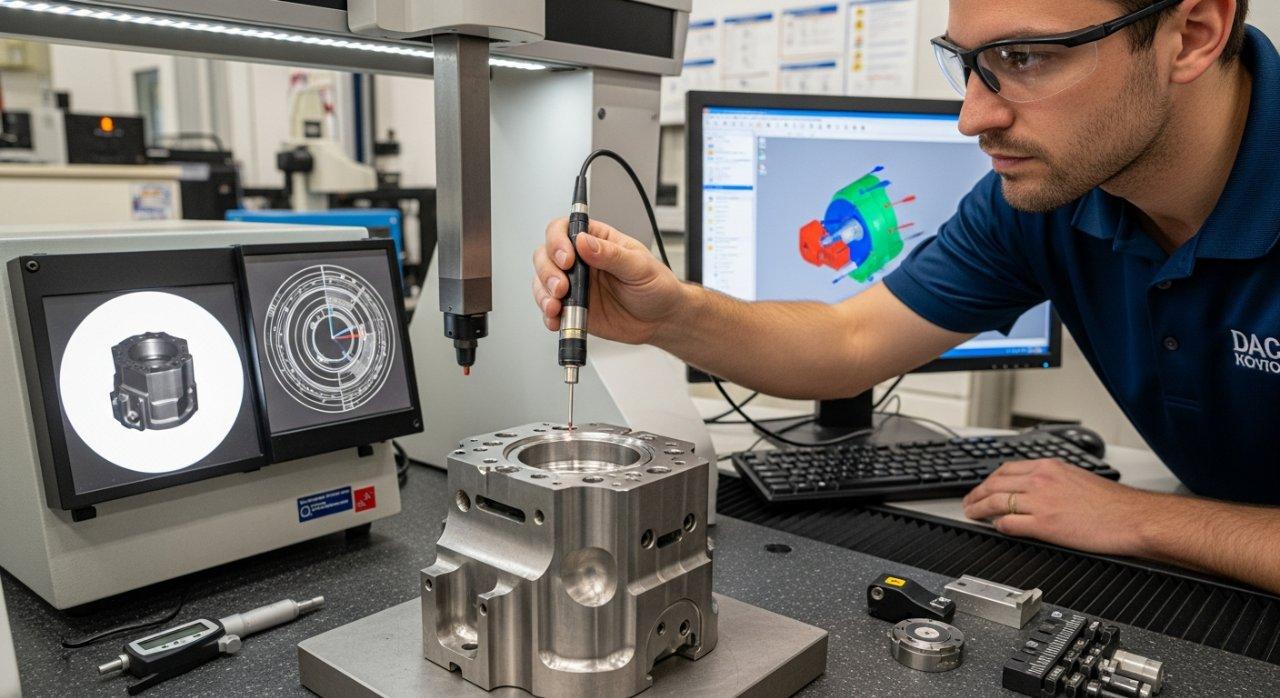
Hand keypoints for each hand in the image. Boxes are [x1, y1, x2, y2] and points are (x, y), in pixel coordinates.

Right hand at [532, 218, 685, 344]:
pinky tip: (556, 319)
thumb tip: (585, 242)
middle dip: (548, 271)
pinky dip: (548, 315)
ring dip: (544, 293)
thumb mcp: (640, 266)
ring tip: (557, 305)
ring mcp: (575, 286)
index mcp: (597, 241)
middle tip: (563, 286)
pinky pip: (551, 310)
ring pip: (543, 281)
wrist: (662, 319)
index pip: (565, 229)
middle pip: (546, 254)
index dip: (558, 241)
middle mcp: (581, 261)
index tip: (567, 258)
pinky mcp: (573, 309)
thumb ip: (611, 254)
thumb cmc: (656, 286)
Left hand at [962, 459, 1155, 556]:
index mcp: (1049, 466)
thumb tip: (1035, 488)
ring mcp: (1040, 501)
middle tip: (968, 502)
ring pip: (996, 502)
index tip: (982, 487)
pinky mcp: (1044, 524)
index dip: (989, 480)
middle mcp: (1041, 480)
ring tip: (972, 514)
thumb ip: (1052, 480)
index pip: (1007, 469)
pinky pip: (1009, 523)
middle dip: (976, 494)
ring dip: (979, 509)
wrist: (1132, 517)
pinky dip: (998, 526)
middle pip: (995, 484)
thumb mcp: (1077, 478)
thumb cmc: (1113, 503)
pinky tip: (996, 528)